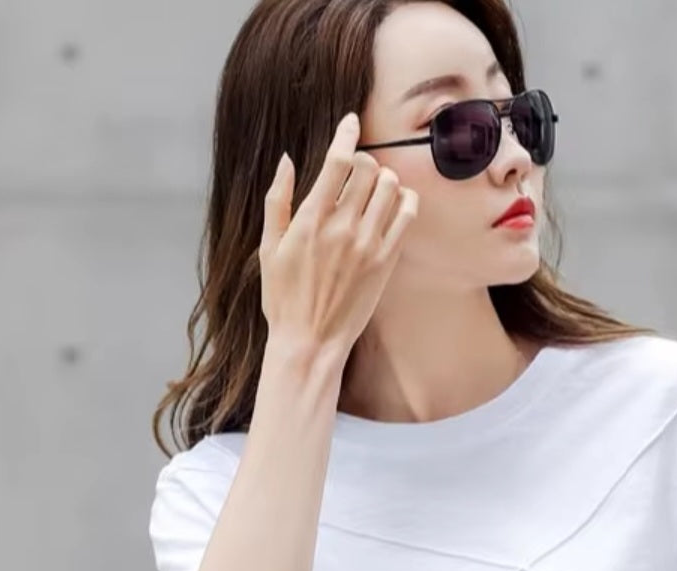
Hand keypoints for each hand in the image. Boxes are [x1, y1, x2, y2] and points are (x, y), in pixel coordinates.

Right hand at [258, 111, 418, 356]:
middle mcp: (342, 228)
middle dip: (364, 160)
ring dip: (384, 178)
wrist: (311, 343)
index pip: (337, 161)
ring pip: (390, 188)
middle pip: (368, 169)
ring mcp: (368, 245)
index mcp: (310, 219)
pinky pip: (406, 216)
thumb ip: (277, 200)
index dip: (346, 134)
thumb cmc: (284, 298)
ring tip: (375, 188)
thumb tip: (287, 160)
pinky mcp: (386, 262)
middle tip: (358, 170)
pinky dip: (405, 201)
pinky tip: (395, 203)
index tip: (350, 122)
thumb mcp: (269, 247)